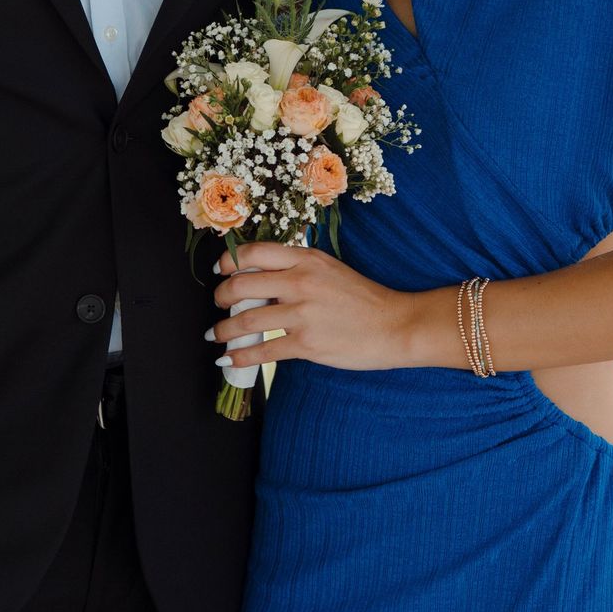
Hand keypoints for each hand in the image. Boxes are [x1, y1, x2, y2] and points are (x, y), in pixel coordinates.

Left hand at [208, 242, 409, 370]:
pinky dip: (241, 356)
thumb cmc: (365, 298)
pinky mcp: (307, 344)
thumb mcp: (330, 269)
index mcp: (307, 259)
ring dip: (224, 330)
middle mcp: (301, 282)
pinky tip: (230, 359)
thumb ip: (298, 269)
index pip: (254, 252)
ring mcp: (303, 314)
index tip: (220, 270)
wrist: (396, 325)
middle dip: (221, 296)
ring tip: (216, 335)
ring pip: (246, 320)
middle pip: (241, 285)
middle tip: (218, 303)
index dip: (228, 261)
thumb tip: (262, 278)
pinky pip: (263, 350)